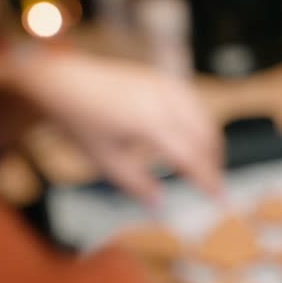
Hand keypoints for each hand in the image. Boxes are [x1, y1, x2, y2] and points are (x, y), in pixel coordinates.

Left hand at [16, 53, 223, 205]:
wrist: (62, 83)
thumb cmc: (79, 120)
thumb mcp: (105, 161)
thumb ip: (137, 184)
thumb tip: (160, 203)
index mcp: (150, 123)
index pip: (192, 156)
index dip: (209, 179)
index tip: (219, 198)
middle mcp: (164, 100)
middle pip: (205, 135)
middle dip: (213, 162)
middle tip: (212, 184)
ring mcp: (165, 86)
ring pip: (204, 117)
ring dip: (210, 142)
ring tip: (205, 163)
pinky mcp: (162, 78)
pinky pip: (194, 102)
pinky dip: (200, 122)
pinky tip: (193, 136)